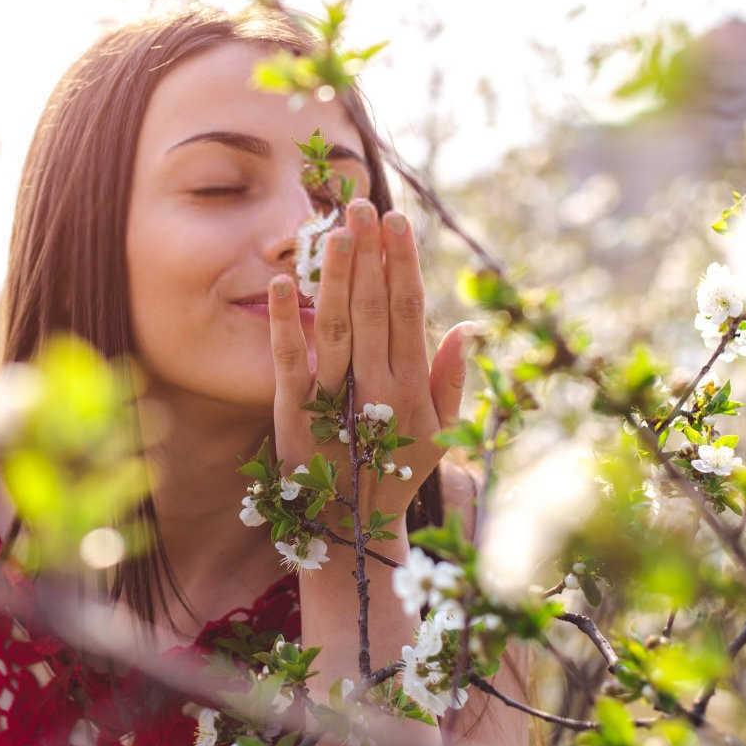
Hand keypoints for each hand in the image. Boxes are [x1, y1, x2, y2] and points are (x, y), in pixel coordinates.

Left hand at [267, 196, 478, 529]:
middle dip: (370, 254)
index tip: (399, 221)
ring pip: (337, 326)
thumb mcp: (437, 434)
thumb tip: (466, 327)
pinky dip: (284, 322)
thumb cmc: (395, 478)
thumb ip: (450, 381)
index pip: (409, 311)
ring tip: (337, 229)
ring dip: (337, 274)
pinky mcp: (293, 415)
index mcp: (413, 388)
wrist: (352, 540)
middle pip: (374, 308)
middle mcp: (378, 389)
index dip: (403, 263)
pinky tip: (280, 282)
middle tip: (365, 206)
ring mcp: (335, 401)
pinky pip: (288, 361)